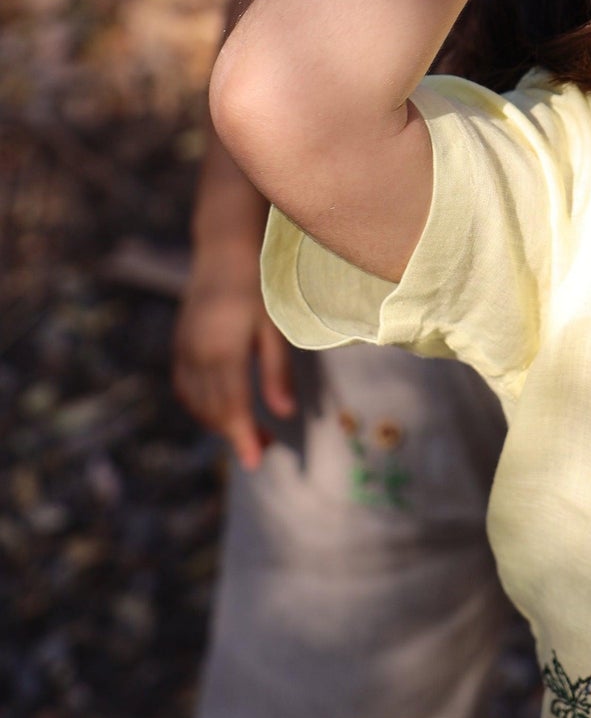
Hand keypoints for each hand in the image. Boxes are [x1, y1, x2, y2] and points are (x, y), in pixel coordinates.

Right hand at [173, 244, 295, 469]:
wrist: (223, 254)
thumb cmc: (259, 288)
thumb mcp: (274, 329)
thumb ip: (277, 372)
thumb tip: (285, 414)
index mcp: (224, 352)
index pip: (233, 407)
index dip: (244, 438)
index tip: (255, 463)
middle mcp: (198, 356)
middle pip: (215, 411)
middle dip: (238, 434)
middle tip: (266, 446)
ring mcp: (184, 352)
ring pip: (198, 404)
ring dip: (221, 423)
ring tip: (252, 430)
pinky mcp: (179, 347)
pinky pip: (186, 389)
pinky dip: (203, 407)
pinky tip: (224, 409)